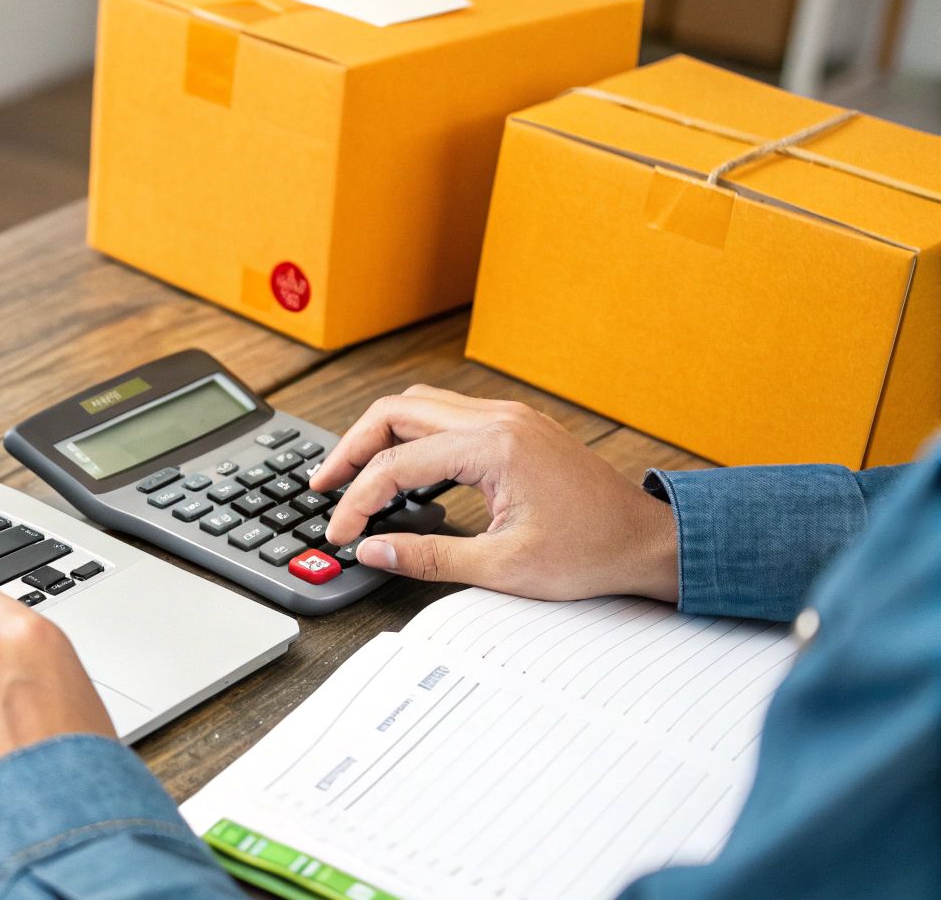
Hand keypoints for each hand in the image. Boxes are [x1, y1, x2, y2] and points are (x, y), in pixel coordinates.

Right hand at [307, 385, 679, 602]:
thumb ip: (427, 557)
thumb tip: (372, 552)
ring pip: (419, 405)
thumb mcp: (502, 568)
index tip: (340, 533)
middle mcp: (498, 419)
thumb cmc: (591, 553)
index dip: (357, 500)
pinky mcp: (514, 425)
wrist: (648, 541)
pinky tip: (401, 466)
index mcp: (494, 448)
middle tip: (325, 485)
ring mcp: (507, 416)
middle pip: (396, 412)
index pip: (397, 465)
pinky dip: (411, 434)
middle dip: (352, 448)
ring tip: (353, 473)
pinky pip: (446, 414)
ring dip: (379, 434)